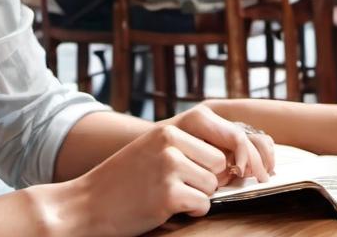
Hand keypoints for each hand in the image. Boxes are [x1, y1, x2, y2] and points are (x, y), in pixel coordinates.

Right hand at [69, 106, 274, 235]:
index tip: (249, 167)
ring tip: (166, 193)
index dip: (245, 151)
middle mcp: (170, 140)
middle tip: (184, 183)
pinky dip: (189, 210)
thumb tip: (240, 159)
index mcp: (170, 126)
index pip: (228, 131)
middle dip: (211, 178)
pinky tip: (163, 206)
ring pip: (213, 185)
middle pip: (222, 162)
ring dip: (197, 195)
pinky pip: (202, 205)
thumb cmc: (126, 178)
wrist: (86, 203)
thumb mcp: (156, 148)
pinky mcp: (167, 193)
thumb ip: (192, 145)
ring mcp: (169, 166)